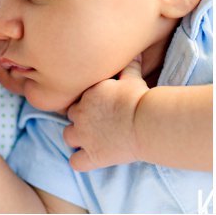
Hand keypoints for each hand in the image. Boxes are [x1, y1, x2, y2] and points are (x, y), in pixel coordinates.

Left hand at [63, 56, 147, 170]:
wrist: (147, 122)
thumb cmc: (142, 99)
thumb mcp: (134, 78)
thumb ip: (130, 66)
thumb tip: (136, 52)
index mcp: (89, 93)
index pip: (78, 97)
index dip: (88, 102)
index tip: (101, 106)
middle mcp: (81, 114)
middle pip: (71, 115)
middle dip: (81, 119)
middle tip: (98, 122)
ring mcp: (85, 136)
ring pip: (68, 136)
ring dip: (77, 138)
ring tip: (93, 140)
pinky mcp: (93, 155)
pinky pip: (75, 162)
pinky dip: (80, 161)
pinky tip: (91, 158)